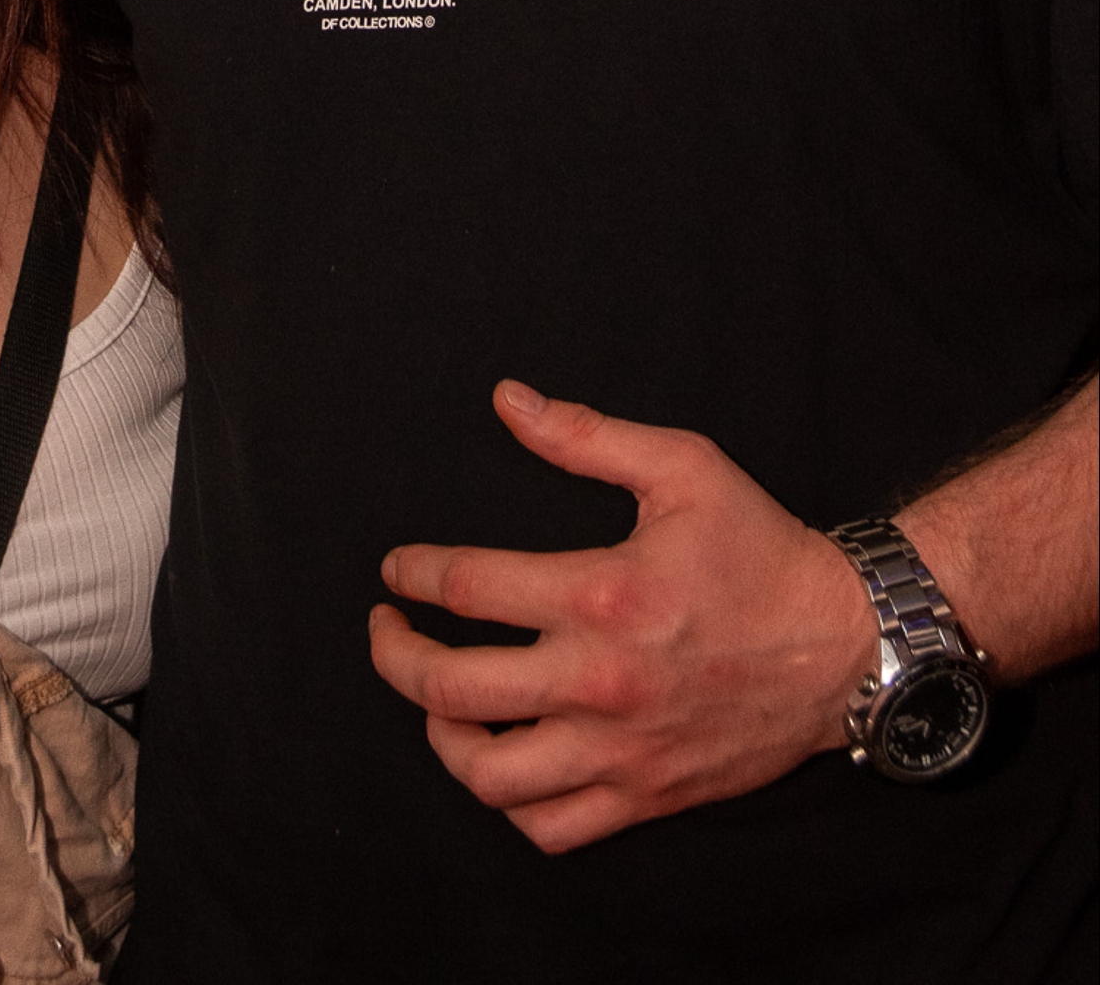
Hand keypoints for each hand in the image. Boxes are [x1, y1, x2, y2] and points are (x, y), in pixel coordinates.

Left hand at [368, 380, 874, 852]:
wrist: (843, 645)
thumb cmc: (760, 550)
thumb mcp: (683, 467)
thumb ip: (585, 434)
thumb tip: (506, 400)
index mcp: (602, 594)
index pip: (467, 588)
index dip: (414, 574)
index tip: (397, 570)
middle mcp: (600, 681)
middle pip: (450, 688)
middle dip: (394, 655)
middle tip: (387, 629)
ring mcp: (621, 750)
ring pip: (490, 775)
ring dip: (441, 737)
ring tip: (435, 700)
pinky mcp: (646, 796)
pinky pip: (551, 829)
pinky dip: (509, 804)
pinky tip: (500, 756)